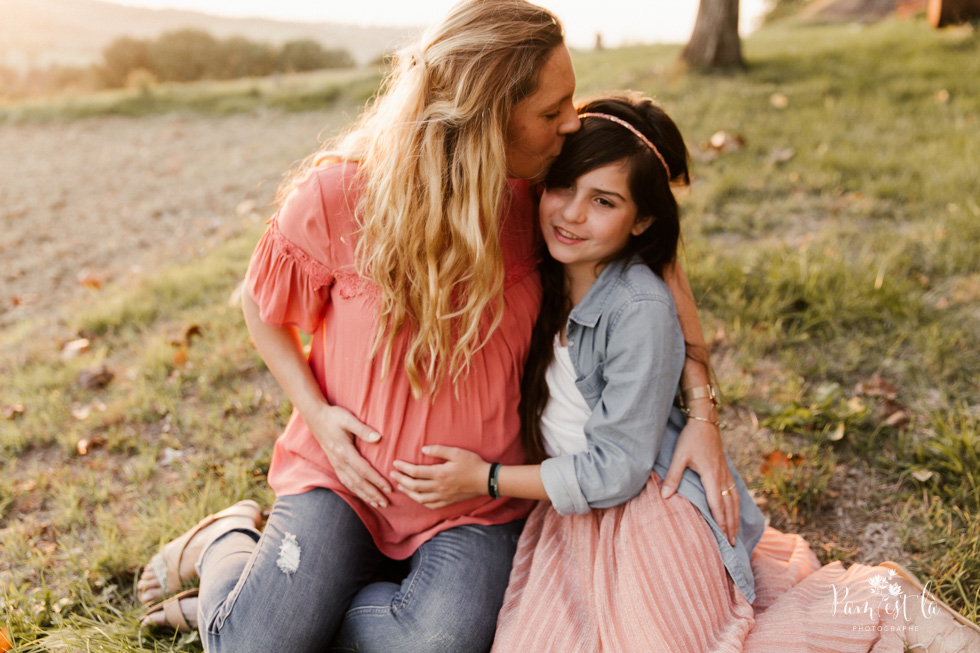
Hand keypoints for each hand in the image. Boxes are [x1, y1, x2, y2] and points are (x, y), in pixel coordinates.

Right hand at [309, 404, 390, 508]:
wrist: (315, 417)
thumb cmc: (334, 416)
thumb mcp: (348, 419)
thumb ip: (363, 429)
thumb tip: (378, 438)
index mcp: (344, 451)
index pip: (363, 470)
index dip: (376, 481)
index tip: (389, 488)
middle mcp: (339, 461)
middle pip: (358, 482)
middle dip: (373, 494)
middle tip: (386, 504)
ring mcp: (336, 464)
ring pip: (351, 485)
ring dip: (365, 496)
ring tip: (377, 504)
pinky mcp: (335, 464)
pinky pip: (346, 481)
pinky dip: (355, 491)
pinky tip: (363, 495)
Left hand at [391, 445, 489, 508]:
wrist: (485, 480)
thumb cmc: (472, 463)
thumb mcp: (456, 452)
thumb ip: (438, 450)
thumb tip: (423, 449)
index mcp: (440, 473)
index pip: (415, 472)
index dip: (403, 468)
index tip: (395, 463)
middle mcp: (439, 487)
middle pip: (414, 486)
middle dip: (400, 479)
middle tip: (392, 474)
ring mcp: (443, 496)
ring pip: (419, 498)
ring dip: (407, 492)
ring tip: (400, 486)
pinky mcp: (447, 502)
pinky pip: (430, 505)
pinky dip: (419, 501)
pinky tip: (416, 497)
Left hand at [661, 417, 739, 544]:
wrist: (705, 421)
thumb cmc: (691, 438)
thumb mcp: (679, 456)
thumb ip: (673, 476)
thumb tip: (664, 497)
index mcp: (711, 476)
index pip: (717, 504)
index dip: (720, 521)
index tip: (723, 537)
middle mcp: (722, 477)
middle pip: (729, 506)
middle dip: (730, 525)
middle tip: (731, 544)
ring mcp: (726, 474)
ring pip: (734, 500)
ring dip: (735, 518)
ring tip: (735, 533)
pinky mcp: (726, 471)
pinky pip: (734, 492)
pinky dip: (736, 506)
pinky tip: (735, 512)